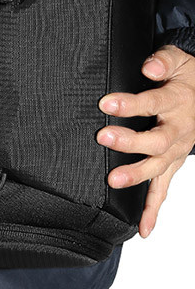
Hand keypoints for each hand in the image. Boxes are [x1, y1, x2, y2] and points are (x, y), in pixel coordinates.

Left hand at [97, 45, 194, 236]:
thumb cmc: (185, 76)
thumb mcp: (177, 60)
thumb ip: (163, 61)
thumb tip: (149, 68)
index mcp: (177, 101)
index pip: (153, 102)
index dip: (131, 103)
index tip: (106, 102)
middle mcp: (179, 129)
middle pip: (157, 140)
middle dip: (130, 141)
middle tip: (104, 137)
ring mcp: (177, 150)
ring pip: (159, 166)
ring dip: (137, 175)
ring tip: (114, 180)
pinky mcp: (173, 163)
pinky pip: (165, 189)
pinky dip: (154, 209)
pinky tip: (143, 228)